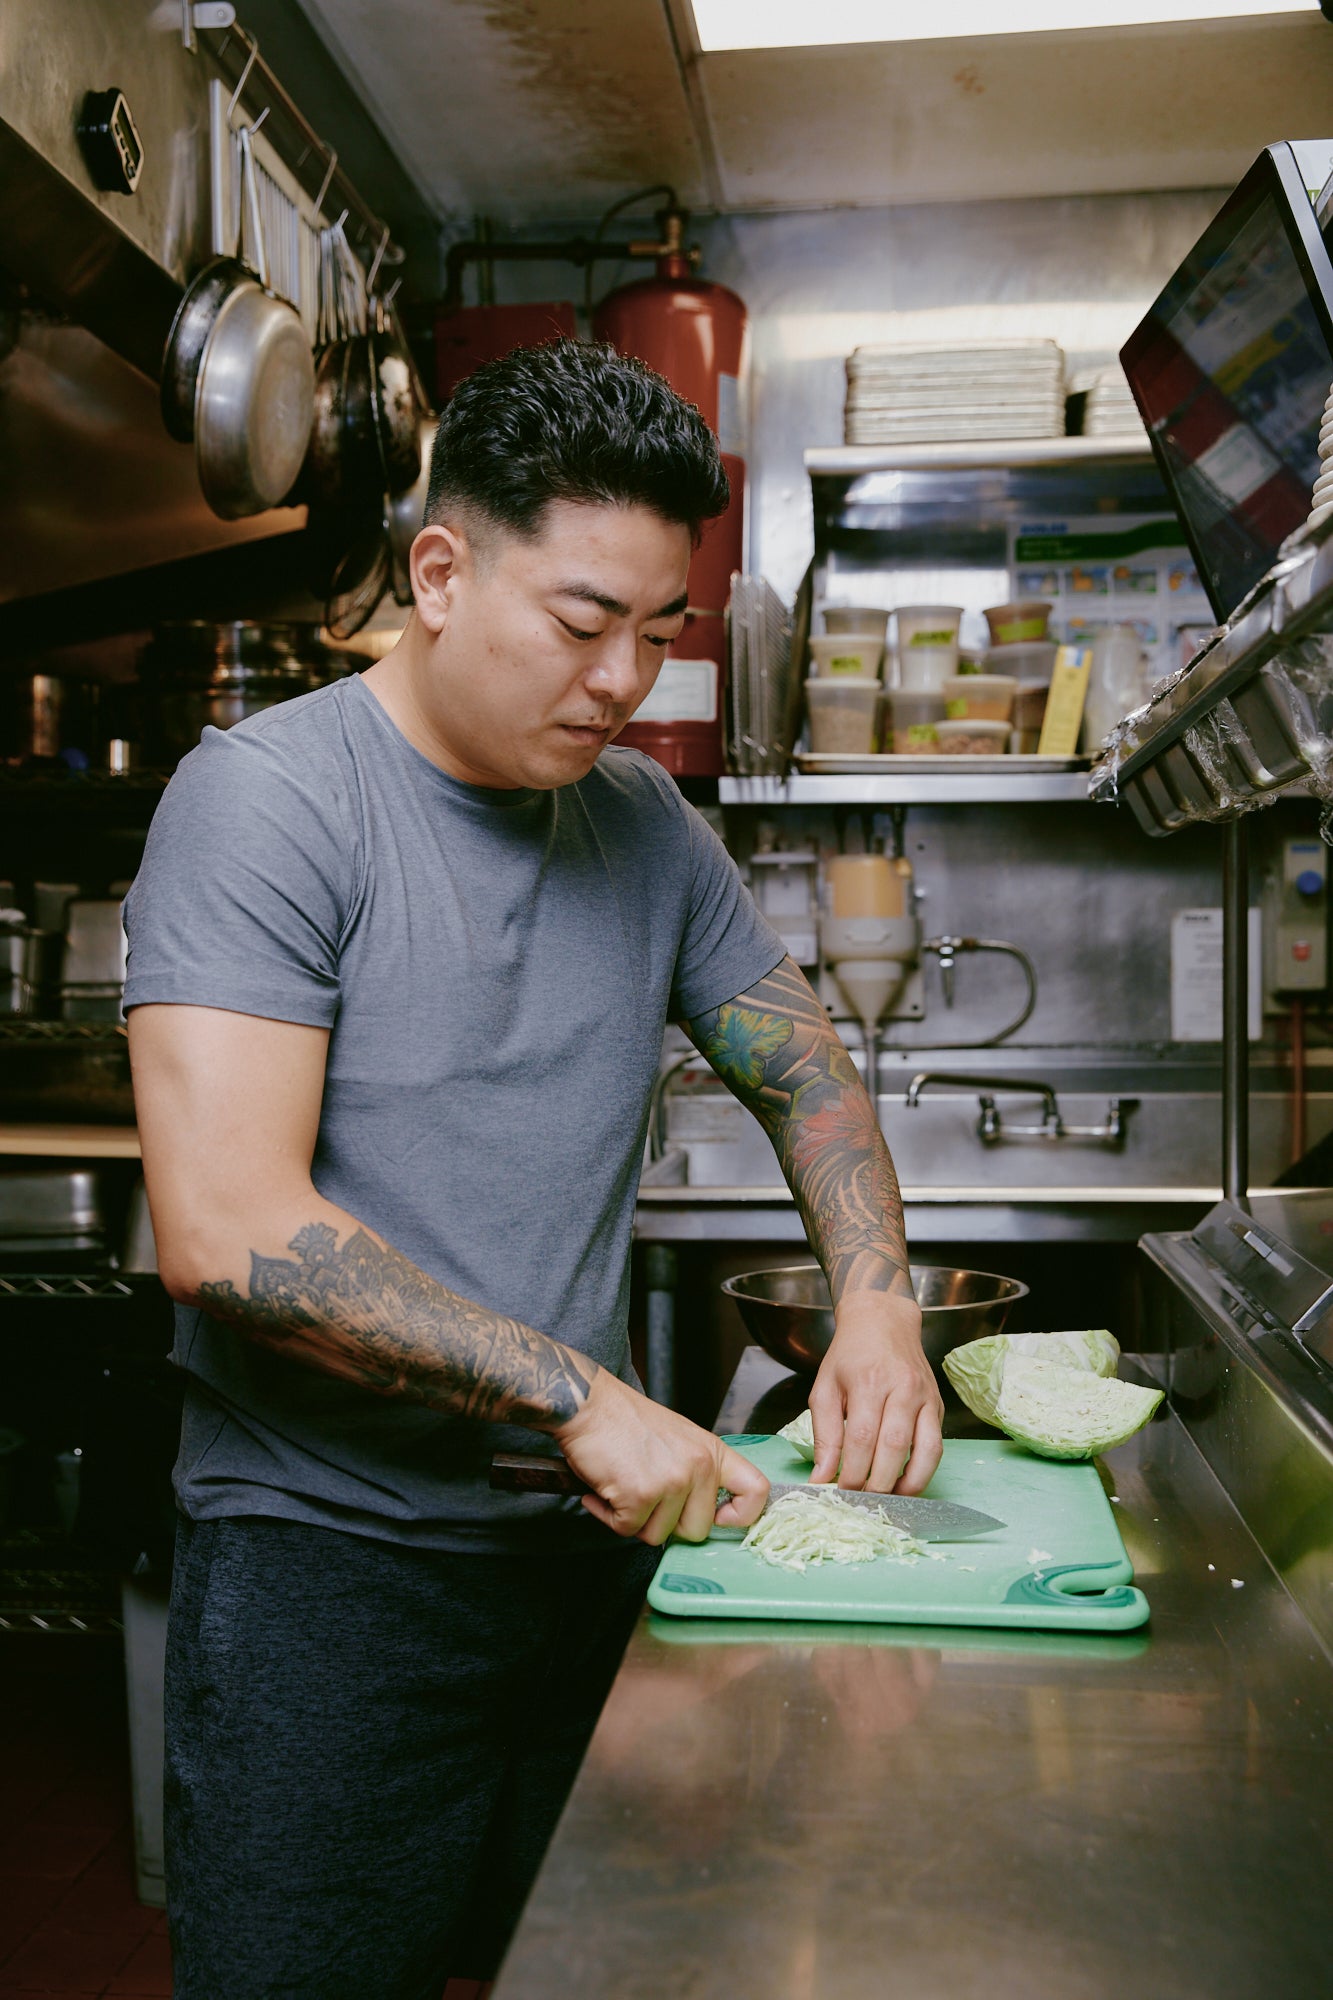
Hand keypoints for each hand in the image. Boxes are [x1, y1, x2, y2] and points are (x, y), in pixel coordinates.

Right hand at [554, 1369, 769, 1544]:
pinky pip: (627, 1530)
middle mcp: (699, 1466)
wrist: (588, 1404)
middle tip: (645, 1497)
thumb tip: (704, 1516)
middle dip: (666, 1523)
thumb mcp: (680, 1438)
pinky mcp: (640, 1495)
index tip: (717, 1519)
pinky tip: (603, 1492)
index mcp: (712, 1451)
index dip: (740, 1517)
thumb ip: (698, 1472)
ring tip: (622, 1487)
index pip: (756, 1492)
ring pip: (658, 1535)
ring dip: (633, 1519)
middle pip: (696, 1531)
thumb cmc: (627, 1421)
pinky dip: (609, 1516)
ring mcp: (671, 1481)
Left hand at [808, 1290, 943, 1494]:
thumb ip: (824, 1435)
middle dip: (877, 1483)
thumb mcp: (825, 1388)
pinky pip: (937, 1445)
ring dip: (908, 1483)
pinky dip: (925, 1470)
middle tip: (862, 1503)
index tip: (840, 1493)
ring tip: (889, 1500)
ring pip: (925, 1449)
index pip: (861, 1438)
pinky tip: (907, 1483)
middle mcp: (902, 1388)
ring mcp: (925, 1397)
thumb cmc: (850, 1355)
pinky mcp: (937, 1405)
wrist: (883, 1321)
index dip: (851, 1472)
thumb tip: (820, 1478)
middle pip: (893, 1447)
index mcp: (868, 1381)